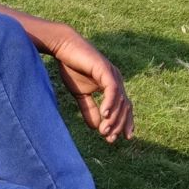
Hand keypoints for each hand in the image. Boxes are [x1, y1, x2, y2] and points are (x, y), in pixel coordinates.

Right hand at [50, 26, 133, 142]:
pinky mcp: (105, 69)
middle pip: (124, 106)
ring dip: (113, 118)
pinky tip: (105, 115)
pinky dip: (109, 102)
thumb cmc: (71, 68)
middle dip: (119, 124)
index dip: (122, 124)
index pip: (123, 107)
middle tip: (110, 139)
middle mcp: (116, 79)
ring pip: (119, 100)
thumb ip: (89, 109)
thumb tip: (96, 128)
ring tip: (105, 131)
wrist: (63, 48)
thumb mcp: (80, 94)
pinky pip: (111, 89)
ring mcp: (112, 74)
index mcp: (112, 85)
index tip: (115, 139)